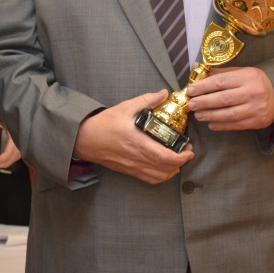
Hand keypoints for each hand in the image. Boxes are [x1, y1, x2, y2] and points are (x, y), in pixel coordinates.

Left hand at [0, 120, 21, 168]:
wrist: (33, 128)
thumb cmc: (20, 125)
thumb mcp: (9, 123)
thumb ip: (0, 123)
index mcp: (15, 143)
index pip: (7, 155)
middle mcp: (19, 150)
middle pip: (7, 162)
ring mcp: (21, 153)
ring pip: (10, 162)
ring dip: (1, 164)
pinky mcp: (22, 153)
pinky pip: (12, 160)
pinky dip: (5, 162)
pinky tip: (0, 160)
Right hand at [73, 90, 193, 184]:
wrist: (84, 139)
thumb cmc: (103, 124)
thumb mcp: (125, 107)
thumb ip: (146, 100)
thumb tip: (164, 93)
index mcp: (137, 142)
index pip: (164, 156)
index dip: (181, 157)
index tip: (189, 149)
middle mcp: (136, 157)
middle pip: (165, 168)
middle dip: (181, 162)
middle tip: (188, 152)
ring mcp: (133, 166)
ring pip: (159, 176)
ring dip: (173, 170)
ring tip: (179, 159)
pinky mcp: (129, 171)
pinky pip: (150, 179)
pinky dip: (162, 176)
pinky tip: (166, 168)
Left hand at [187, 66, 273, 130]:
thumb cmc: (255, 82)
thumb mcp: (241, 72)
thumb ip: (220, 72)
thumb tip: (197, 68)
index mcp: (247, 77)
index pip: (221, 82)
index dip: (204, 86)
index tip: (191, 90)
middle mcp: (252, 92)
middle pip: (223, 99)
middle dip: (204, 102)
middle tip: (191, 104)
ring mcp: (255, 108)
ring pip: (229, 114)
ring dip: (210, 115)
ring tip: (198, 115)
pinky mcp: (257, 121)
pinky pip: (236, 125)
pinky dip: (221, 125)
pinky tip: (211, 124)